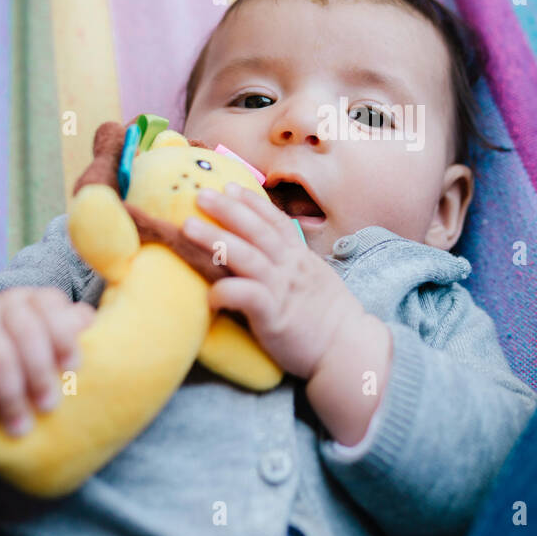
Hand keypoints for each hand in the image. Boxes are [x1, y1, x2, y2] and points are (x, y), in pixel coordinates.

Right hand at [0, 287, 93, 444]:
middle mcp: (5, 305)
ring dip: (10, 395)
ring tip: (22, 427)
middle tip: (50, 407)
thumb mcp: (60, 345)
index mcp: (38, 299)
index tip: (75, 369)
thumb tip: (116, 341)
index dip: (64, 337)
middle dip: (39, 372)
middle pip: (24, 331)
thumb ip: (82, 338)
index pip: (52, 309)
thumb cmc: (37, 358)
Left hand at [180, 183, 368, 379]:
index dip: (251, 203)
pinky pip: (245, 296)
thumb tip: (267, 255)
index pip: (275, 221)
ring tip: (188, 226)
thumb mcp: (314, 279)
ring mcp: (282, 290)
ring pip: (246, 256)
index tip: (230, 186)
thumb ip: (291, 264)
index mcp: (299, 257)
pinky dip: (225, 290)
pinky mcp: (274, 316)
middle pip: (256, 230)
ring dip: (216, 238)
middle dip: (228, 209)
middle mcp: (290, 267)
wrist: (347, 349)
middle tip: (201, 194)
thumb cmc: (327, 317)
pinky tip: (207, 293)